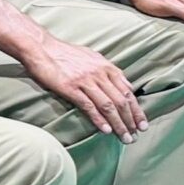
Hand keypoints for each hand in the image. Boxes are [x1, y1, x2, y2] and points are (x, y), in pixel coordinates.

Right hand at [12, 28, 147, 136]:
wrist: (41, 47)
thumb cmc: (65, 53)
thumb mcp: (92, 56)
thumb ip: (109, 70)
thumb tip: (126, 83)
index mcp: (106, 67)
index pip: (127, 92)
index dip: (136, 110)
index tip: (142, 124)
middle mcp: (99, 74)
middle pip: (120, 101)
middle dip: (130, 120)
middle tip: (135, 135)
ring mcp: (85, 81)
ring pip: (108, 106)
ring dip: (118, 124)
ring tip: (124, 137)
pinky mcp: (70, 88)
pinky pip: (88, 106)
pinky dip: (99, 119)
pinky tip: (106, 130)